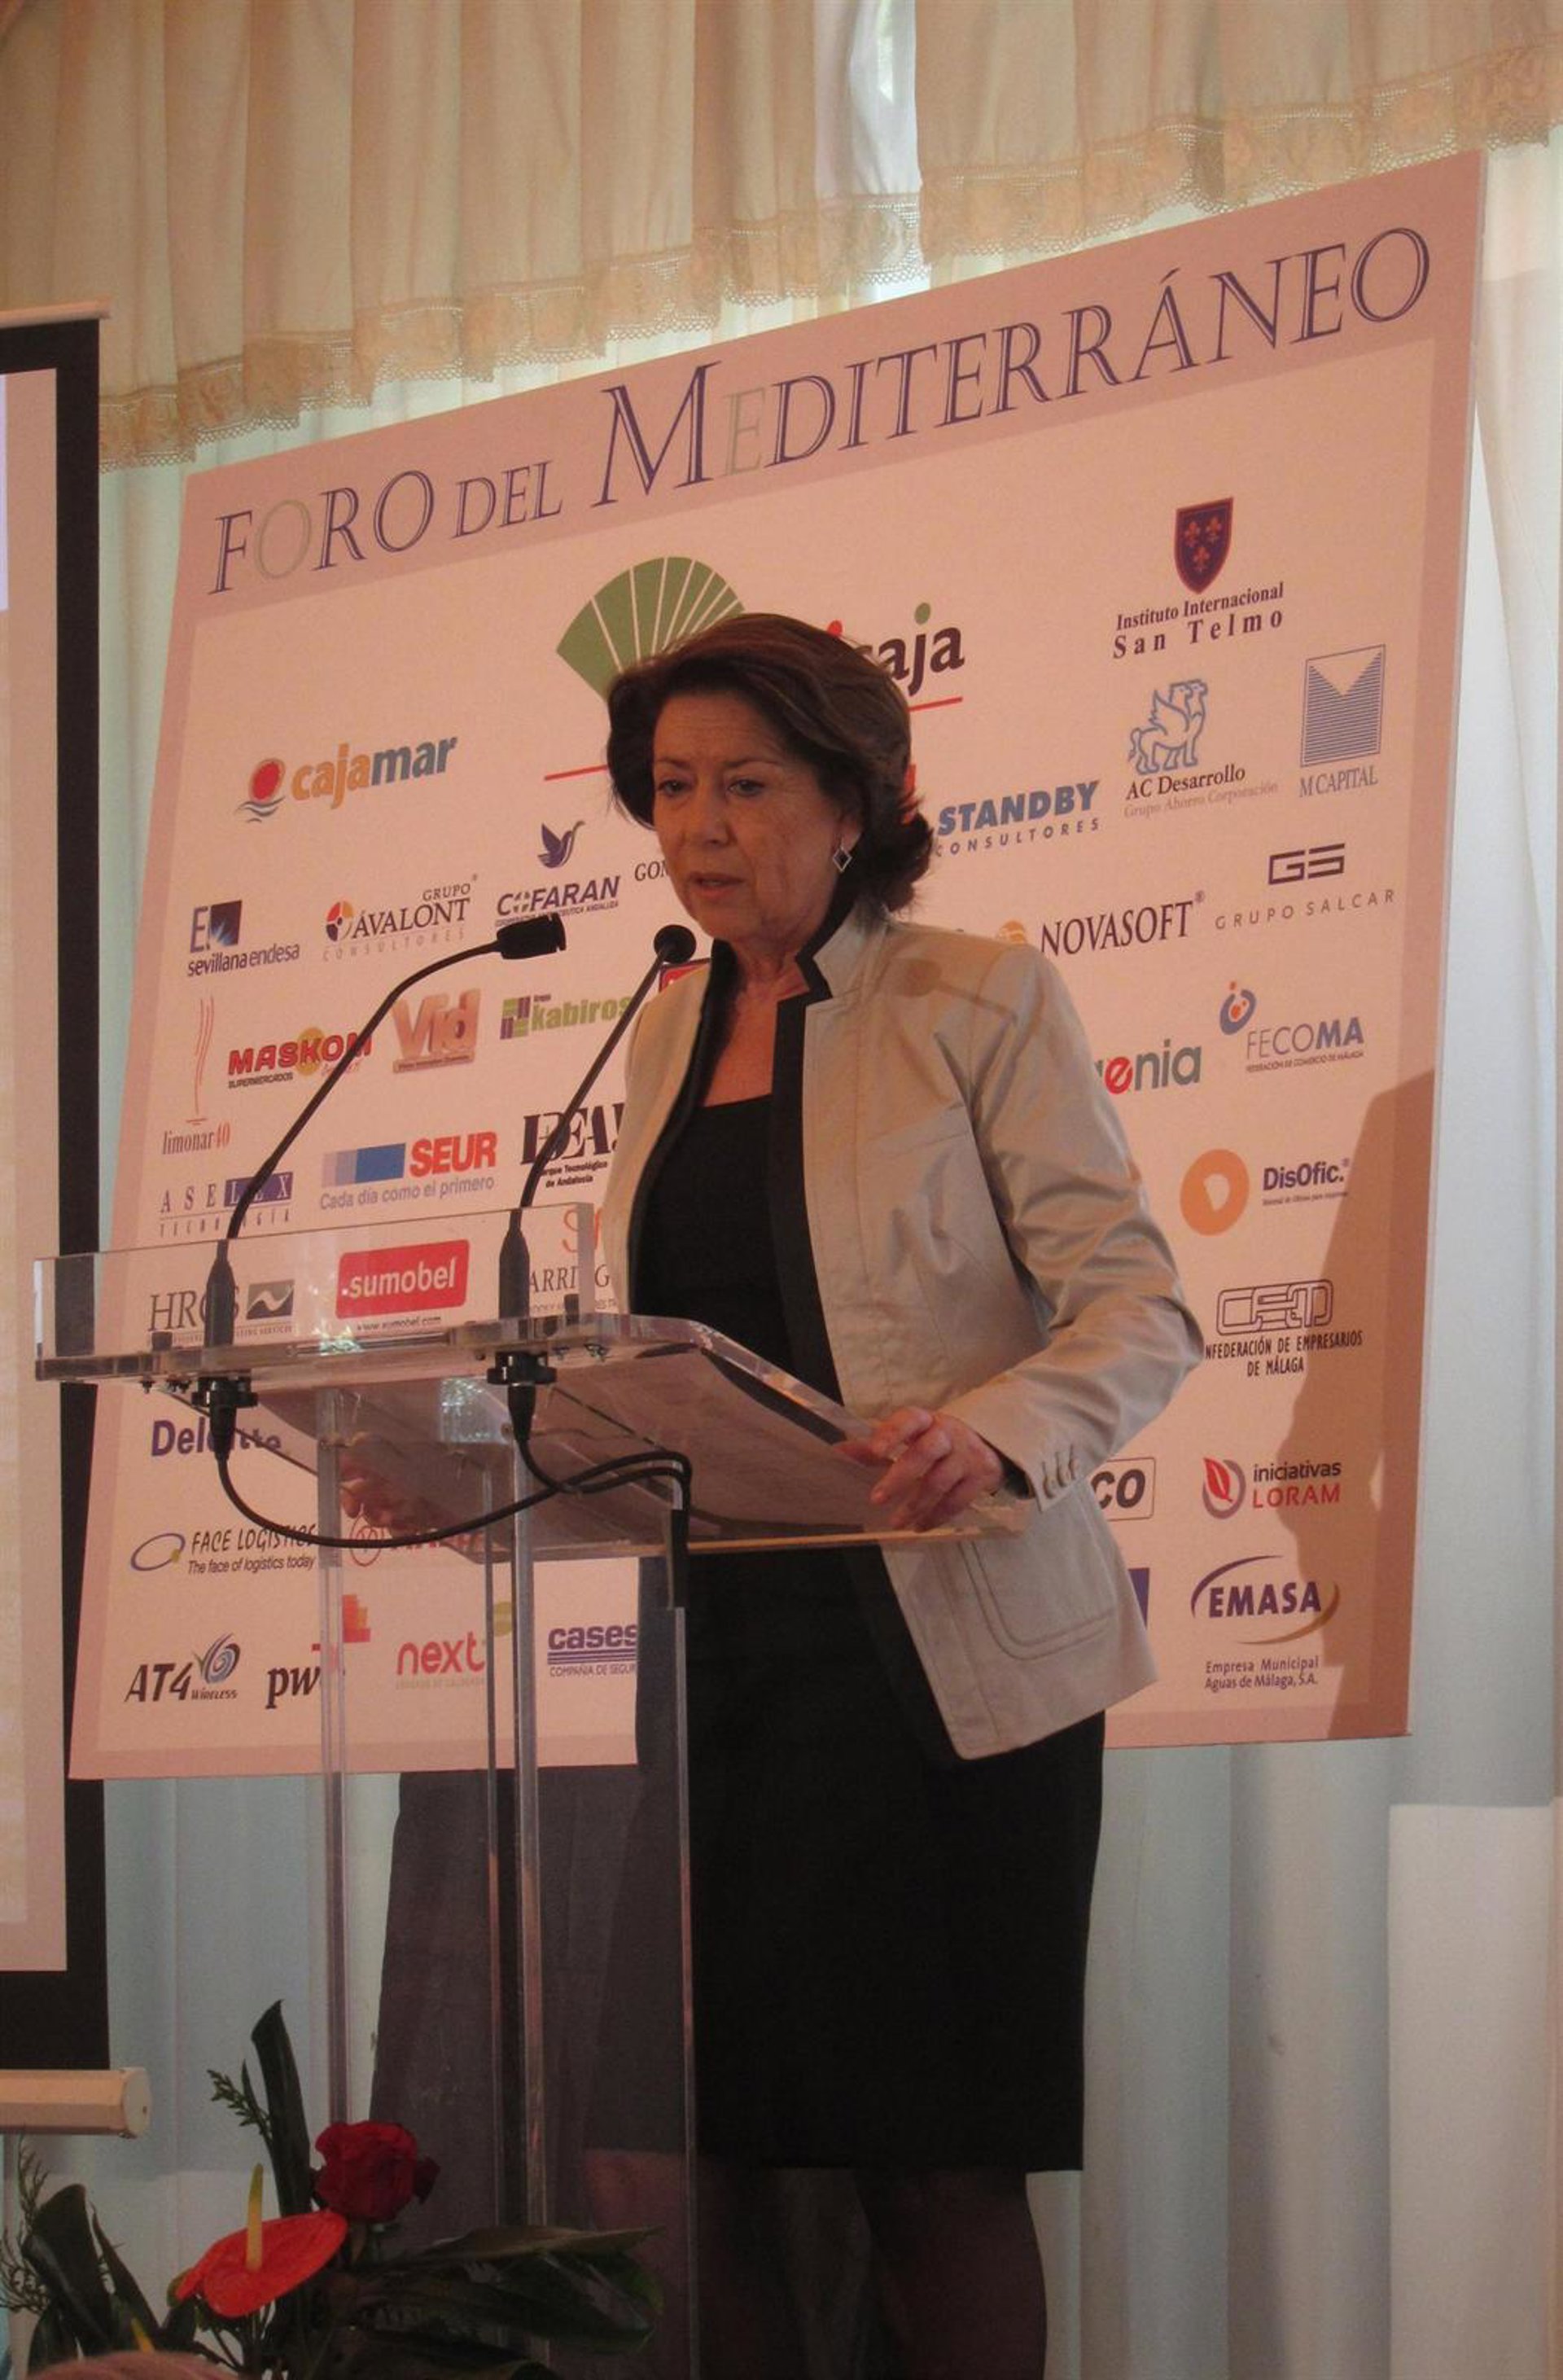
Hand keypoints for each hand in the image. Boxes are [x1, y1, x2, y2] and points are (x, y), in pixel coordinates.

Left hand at [839, 1405, 1005, 1532]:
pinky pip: (957, 1501)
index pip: (908, 1420)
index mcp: (925, 1420)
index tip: (874, 1451)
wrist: (987, 1444)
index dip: (891, 1433)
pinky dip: (936, 1516)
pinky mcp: (981, 1476)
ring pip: (940, 1481)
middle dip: (899, 1478)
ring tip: (895, 1522)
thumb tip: (839, 1451)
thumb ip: (876, 1444)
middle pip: (925, 1453)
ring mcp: (967, 1455)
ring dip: (915, 1505)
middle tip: (875, 1499)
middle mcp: (948, 1434)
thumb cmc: (934, 1440)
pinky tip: (919, 1526)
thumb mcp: (909, 1436)